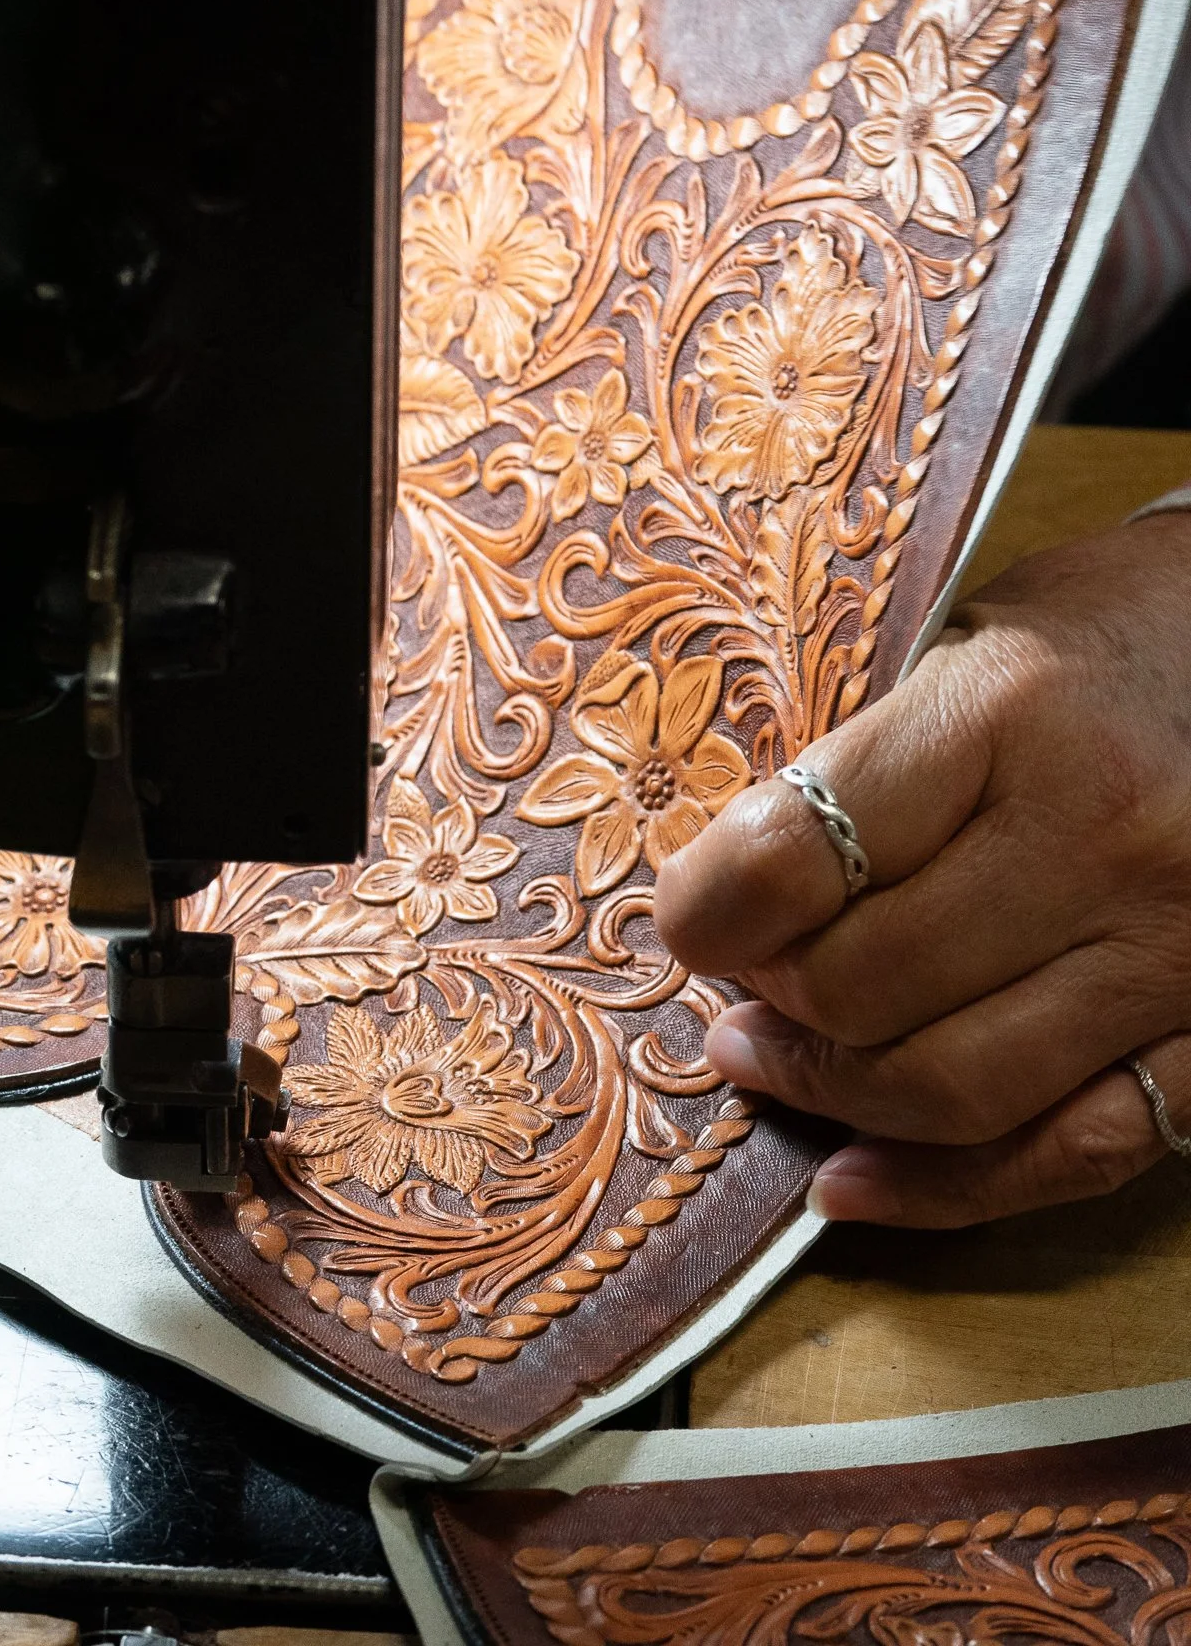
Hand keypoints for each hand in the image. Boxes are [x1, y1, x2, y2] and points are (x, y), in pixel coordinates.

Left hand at [650, 516, 1190, 1228]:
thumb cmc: (1088, 642)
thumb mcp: (959, 644)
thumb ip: (859, 766)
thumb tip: (726, 896)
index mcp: (1011, 711)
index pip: (803, 854)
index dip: (708, 907)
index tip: (686, 918)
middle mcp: (1100, 835)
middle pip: (865, 985)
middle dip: (768, 1000)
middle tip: (735, 983)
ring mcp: (1173, 947)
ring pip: (955, 1089)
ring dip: (830, 1093)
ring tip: (767, 1060)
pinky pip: (1074, 1152)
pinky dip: (948, 1187)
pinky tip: (855, 1178)